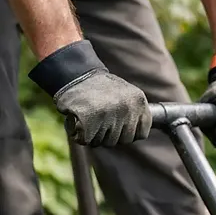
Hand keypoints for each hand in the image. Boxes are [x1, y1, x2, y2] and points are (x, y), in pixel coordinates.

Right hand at [28, 40, 150, 146]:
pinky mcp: (88, 120)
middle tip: (100, 118)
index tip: (118, 122)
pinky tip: (79, 122)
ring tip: (90, 117)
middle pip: (124, 140)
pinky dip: (80, 135)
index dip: (128, 132)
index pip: (141, 134)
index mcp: (139, 101)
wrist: (74, 72)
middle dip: (111, 134)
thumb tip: (138, 135)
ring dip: (96, 135)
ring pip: (106, 142)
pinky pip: (87, 140)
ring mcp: (108, 115)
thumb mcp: (126, 94)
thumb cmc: (99, 87)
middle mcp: (127, 108)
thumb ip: (135, 112)